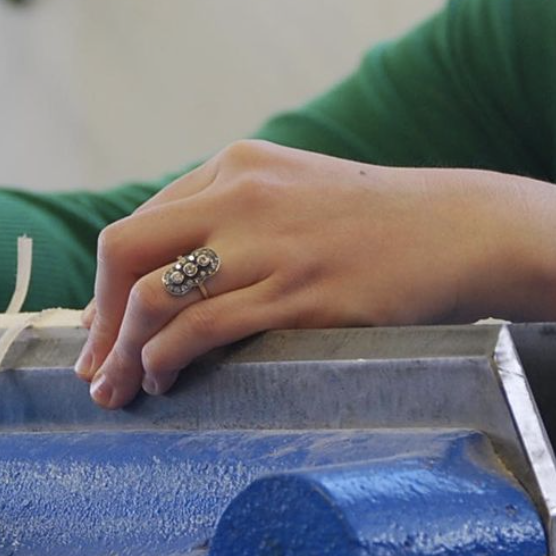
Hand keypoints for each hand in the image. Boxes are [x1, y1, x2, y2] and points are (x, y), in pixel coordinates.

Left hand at [75, 140, 526, 407]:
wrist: (459, 229)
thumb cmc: (375, 222)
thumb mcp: (294, 191)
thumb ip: (233, 218)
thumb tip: (167, 280)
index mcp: (236, 166)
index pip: (137, 227)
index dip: (105, 290)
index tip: (99, 335)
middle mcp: (241, 196)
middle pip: (125, 252)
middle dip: (99, 321)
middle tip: (96, 371)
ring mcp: (270, 244)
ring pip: (157, 297)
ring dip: (127, 354)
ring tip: (127, 389)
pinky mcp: (301, 293)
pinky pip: (206, 329)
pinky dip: (171, 360)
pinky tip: (172, 379)